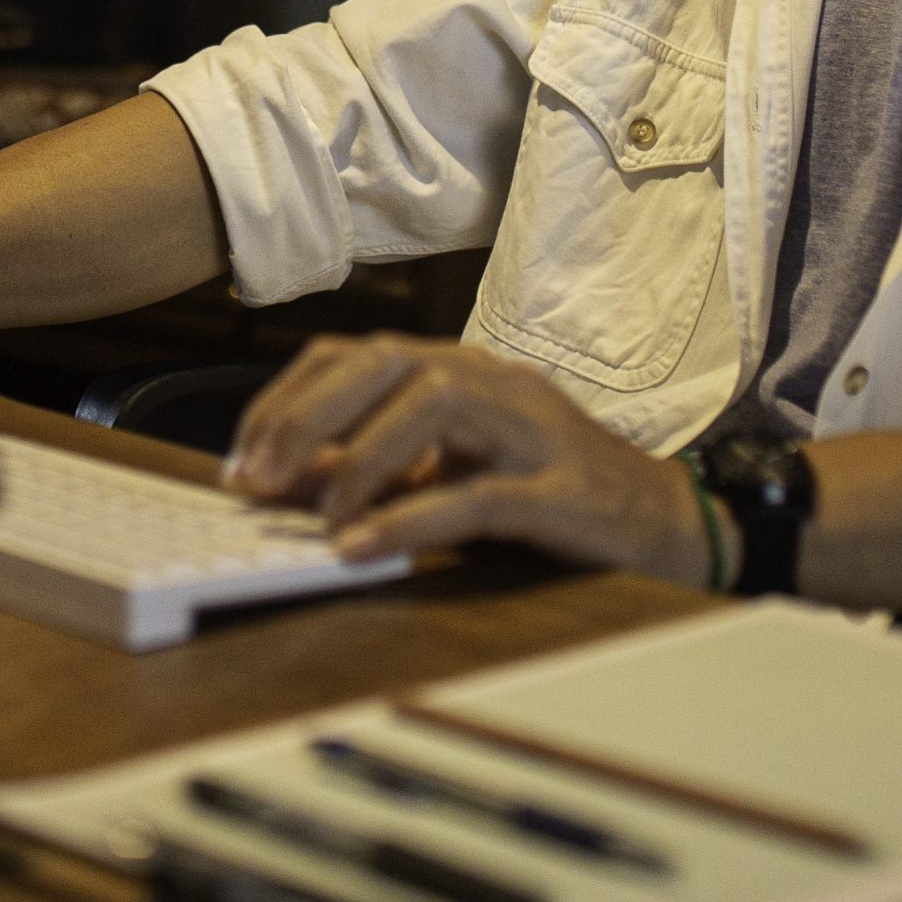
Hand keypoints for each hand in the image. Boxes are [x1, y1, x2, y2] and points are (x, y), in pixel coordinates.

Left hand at [224, 334, 718, 585]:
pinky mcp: (559, 486)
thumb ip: (383, 464)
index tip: (242, 460)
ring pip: (431, 405)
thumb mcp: (455, 469)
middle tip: (256, 484)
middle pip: (387, 362)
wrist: (659, 519)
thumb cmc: (548, 491)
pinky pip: (477, 493)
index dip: (290, 399)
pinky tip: (364, 547)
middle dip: (308, 418)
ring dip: (359, 460)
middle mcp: (493, 379)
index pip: (357, 353)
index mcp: (463, 369)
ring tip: (317, 518)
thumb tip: (291, 479)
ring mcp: (531, 427)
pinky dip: (411, 517)